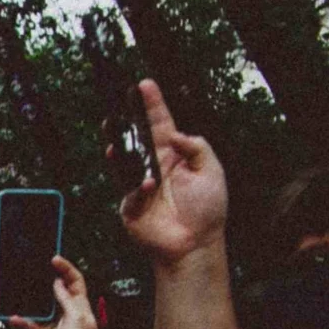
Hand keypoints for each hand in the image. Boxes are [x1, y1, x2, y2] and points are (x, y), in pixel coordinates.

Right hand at [8, 257, 101, 328]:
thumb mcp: (77, 318)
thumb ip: (67, 299)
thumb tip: (58, 283)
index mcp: (80, 305)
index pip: (75, 281)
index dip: (66, 269)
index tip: (54, 259)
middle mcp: (66, 310)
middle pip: (57, 289)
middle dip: (47, 278)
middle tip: (35, 266)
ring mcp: (53, 322)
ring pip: (40, 305)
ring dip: (30, 299)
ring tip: (21, 287)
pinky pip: (29, 325)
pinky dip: (21, 322)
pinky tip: (13, 318)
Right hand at [118, 82, 227, 265]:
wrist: (194, 244)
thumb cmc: (207, 209)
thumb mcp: (213, 171)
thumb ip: (197, 148)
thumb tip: (174, 134)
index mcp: (174, 155)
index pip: (161, 124)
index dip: (153, 104)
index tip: (144, 85)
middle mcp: (153, 167)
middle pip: (136, 139)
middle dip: (125, 122)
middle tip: (116, 109)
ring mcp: (139, 186)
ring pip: (123, 162)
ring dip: (118, 150)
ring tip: (115, 141)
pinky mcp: (129, 207)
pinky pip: (128, 192)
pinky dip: (138, 188)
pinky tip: (148, 186)